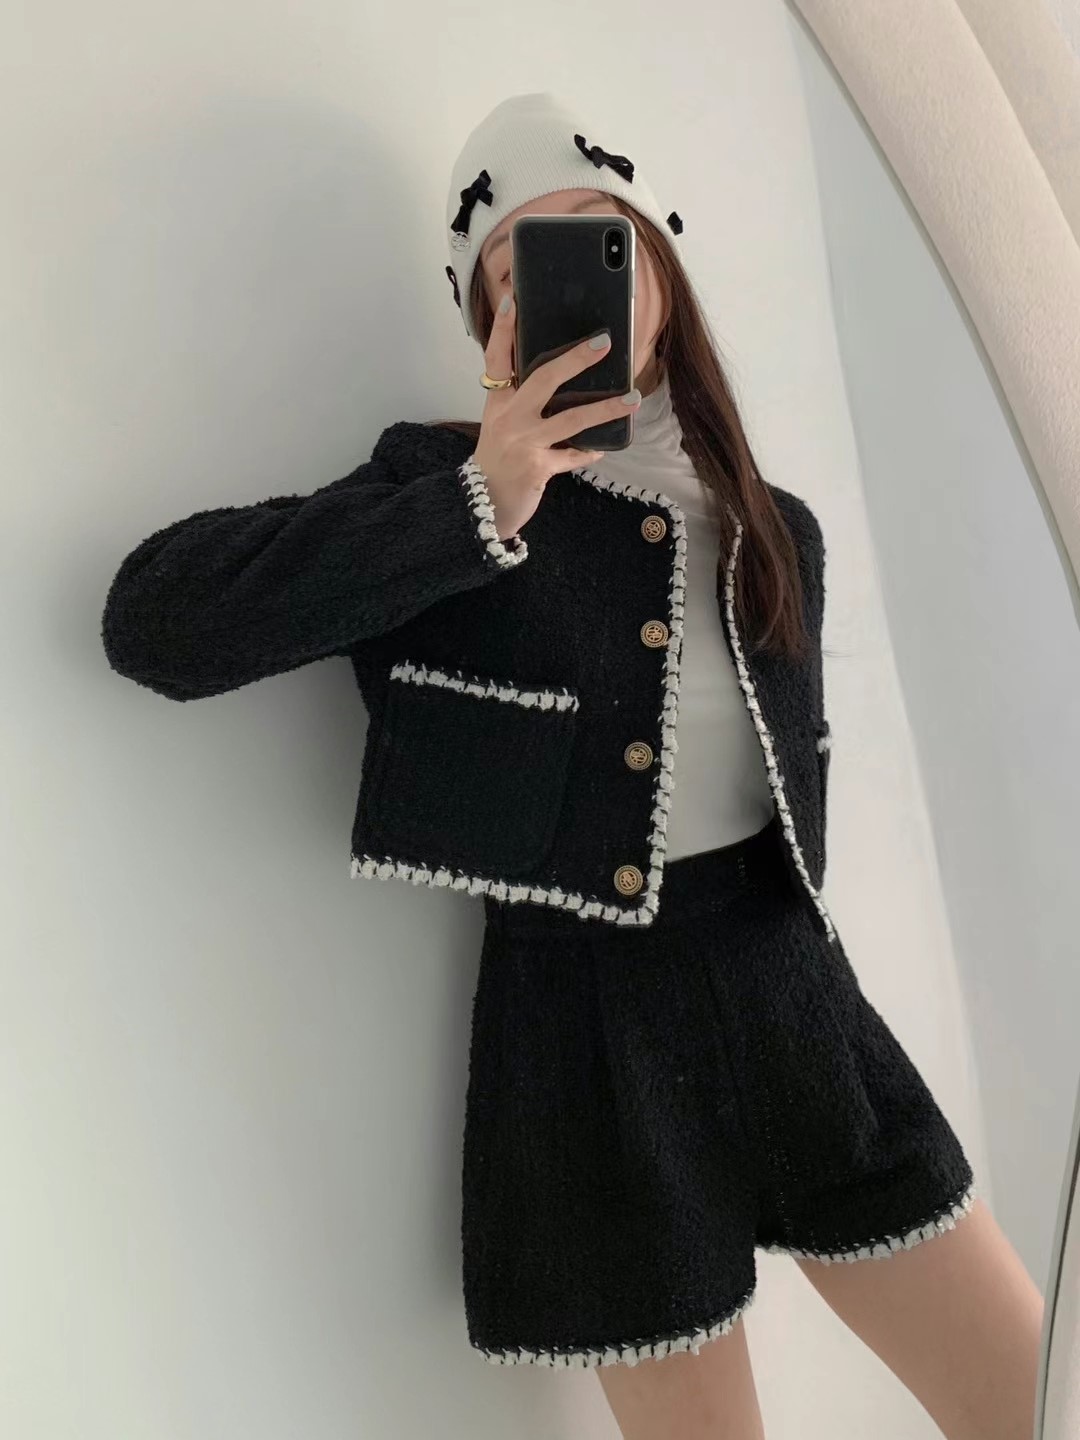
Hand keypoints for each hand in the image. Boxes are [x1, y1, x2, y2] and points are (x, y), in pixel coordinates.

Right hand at [472, 292, 640, 540]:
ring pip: (571, 419)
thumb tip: (562, 379)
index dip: (504, 330)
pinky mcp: (538, 467)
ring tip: (632, 398)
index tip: (514, 300)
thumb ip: (522, 402)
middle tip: (603, 342)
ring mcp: (524, 442)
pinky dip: (589, 452)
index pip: (497, 358)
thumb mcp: (501, 425)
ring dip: (605, 408)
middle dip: (575, 359)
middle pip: (543, 378)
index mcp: (498, 403)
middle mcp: (509, 418)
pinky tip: (603, 448)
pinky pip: (572, 456)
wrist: (482, 505)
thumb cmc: (496, 460)